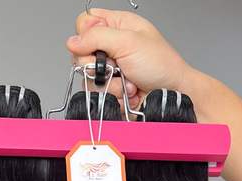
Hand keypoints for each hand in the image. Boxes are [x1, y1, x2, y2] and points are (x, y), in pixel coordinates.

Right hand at [67, 9, 192, 109]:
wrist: (170, 92)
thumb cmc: (161, 64)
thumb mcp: (129, 42)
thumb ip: (98, 37)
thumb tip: (72, 41)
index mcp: (117, 25)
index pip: (85, 22)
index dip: (86, 34)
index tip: (100, 45)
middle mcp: (109, 46)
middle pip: (81, 54)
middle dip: (98, 65)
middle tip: (117, 65)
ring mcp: (108, 69)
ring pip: (87, 78)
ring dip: (109, 84)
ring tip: (128, 81)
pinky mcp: (108, 89)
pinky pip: (97, 95)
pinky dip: (113, 96)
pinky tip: (128, 91)